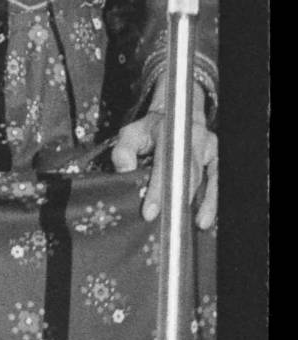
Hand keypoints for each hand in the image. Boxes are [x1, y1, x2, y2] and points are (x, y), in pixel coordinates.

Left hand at [109, 95, 217, 229]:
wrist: (176, 114)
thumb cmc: (150, 128)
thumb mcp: (130, 132)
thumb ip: (123, 150)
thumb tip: (124, 171)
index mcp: (170, 132)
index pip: (164, 165)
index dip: (157, 190)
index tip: (150, 212)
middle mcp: (193, 139)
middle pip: (188, 173)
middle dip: (178, 200)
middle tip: (169, 224)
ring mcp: (208, 148)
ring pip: (206, 180)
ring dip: (199, 204)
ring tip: (192, 224)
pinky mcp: (216, 158)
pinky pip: (216, 182)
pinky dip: (211, 201)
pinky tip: (205, 218)